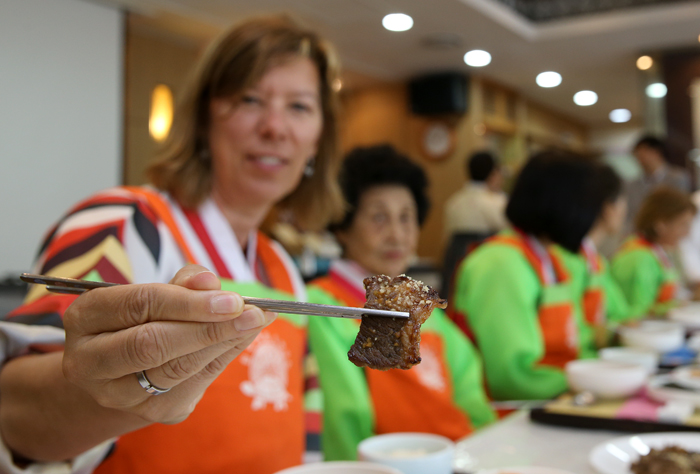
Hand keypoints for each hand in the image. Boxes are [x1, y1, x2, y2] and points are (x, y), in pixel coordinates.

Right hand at [62, 265, 275, 423]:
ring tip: (256, 322)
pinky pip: (195, 384)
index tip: (231, 298)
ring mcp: (118, 394)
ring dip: (223, 343)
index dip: (187, 302)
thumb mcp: (154, 292)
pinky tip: (244, 337)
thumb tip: (209, 282)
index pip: (138, 305)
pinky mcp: (151, 412)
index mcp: (85, 317)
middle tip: (251, 313)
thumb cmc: (143, 317)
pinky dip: (225, 357)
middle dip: (207, 327)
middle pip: (151, 344)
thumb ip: (183, 283)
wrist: (124, 369)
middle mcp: (90, 361)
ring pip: (175, 369)